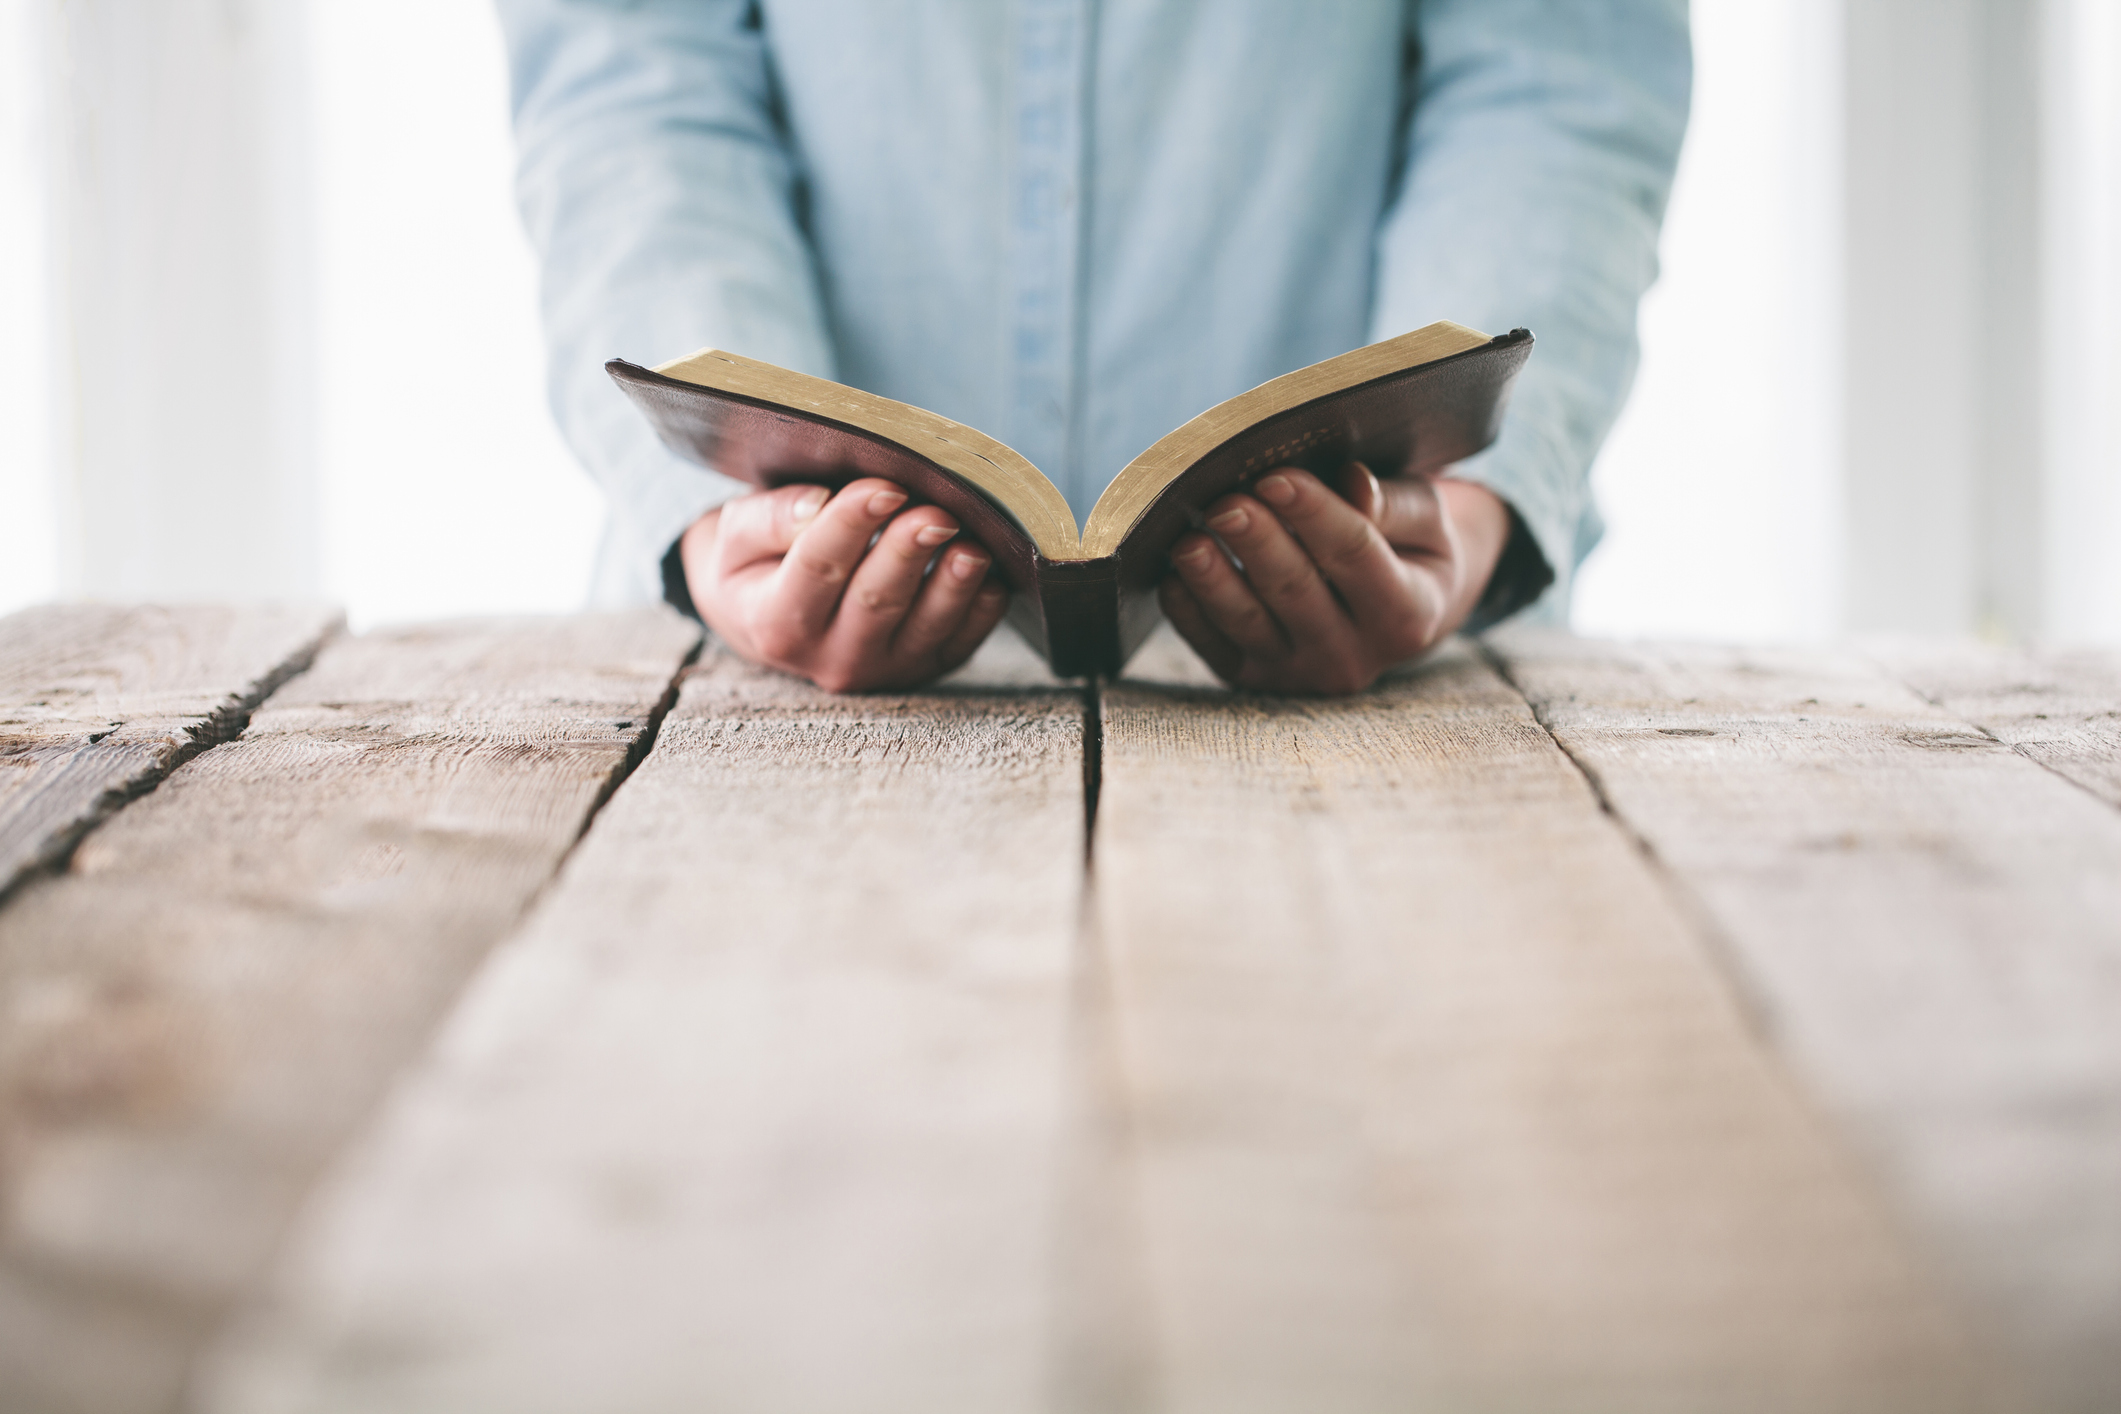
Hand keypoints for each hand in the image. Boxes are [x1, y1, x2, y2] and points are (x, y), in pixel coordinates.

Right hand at [679, 477, 1008, 691]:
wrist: (771, 619)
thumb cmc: (756, 564)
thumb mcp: (736, 537)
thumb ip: (768, 519)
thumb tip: (816, 505)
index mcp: (776, 622)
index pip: (816, 567)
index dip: (851, 525)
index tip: (885, 486)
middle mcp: (829, 657)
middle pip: (875, 601)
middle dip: (909, 553)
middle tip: (936, 513)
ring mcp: (882, 668)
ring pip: (923, 627)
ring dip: (953, 586)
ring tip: (972, 546)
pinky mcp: (923, 667)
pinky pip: (959, 642)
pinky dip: (980, 610)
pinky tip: (991, 575)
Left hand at [1158, 463, 1510, 694]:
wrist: (1398, 612)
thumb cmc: (1411, 546)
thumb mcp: (1426, 520)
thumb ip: (1396, 504)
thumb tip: (1356, 485)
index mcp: (1407, 613)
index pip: (1355, 553)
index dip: (1315, 513)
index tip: (1277, 477)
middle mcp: (1354, 655)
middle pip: (1297, 590)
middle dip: (1258, 544)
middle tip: (1226, 503)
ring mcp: (1301, 672)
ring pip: (1250, 623)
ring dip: (1214, 581)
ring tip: (1189, 540)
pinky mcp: (1256, 678)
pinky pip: (1216, 646)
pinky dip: (1191, 613)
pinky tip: (1173, 576)